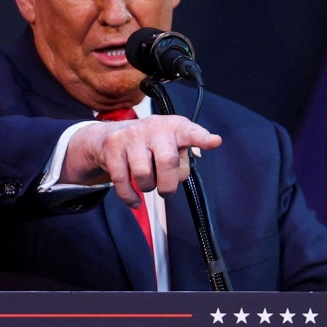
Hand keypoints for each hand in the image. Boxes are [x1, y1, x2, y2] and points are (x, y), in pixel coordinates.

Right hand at [60, 116, 221, 206]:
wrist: (111, 135)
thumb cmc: (150, 145)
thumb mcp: (170, 145)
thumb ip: (182, 159)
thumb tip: (180, 176)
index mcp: (175, 127)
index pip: (191, 132)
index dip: (203, 139)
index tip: (215, 142)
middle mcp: (154, 127)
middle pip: (167, 161)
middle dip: (168, 184)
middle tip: (166, 191)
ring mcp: (131, 135)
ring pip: (143, 173)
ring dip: (147, 187)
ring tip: (148, 184)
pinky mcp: (112, 147)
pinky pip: (122, 180)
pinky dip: (130, 196)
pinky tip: (135, 200)